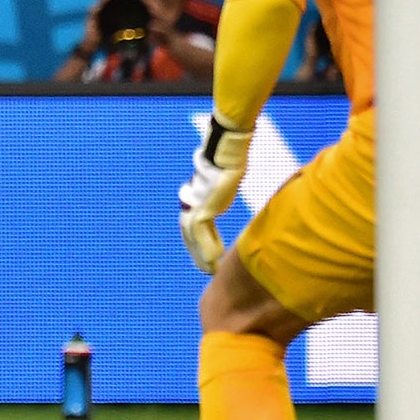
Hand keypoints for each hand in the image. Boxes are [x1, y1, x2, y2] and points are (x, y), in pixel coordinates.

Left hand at [179, 117, 251, 271]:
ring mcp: (197, 203)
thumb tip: (231, 177)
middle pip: (189, 232)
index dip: (196, 240)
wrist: (226, 149)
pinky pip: (202, 231)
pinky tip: (216, 260)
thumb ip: (223, 185)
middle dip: (195, 251)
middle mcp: (193, 201)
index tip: (205, 254)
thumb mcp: (225, 178)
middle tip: (204, 269)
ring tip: (210, 270)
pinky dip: (208, 247)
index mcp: (197, 196)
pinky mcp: (204, 205)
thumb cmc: (229, 158)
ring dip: (201, 255)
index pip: (192, 223)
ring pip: (193, 235)